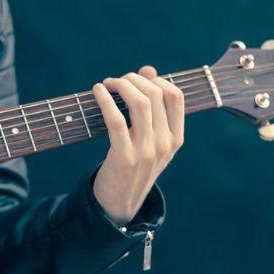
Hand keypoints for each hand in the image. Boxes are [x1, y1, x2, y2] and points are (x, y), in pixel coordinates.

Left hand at [92, 66, 183, 224]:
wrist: (119, 203)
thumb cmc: (133, 166)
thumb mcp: (149, 140)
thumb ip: (152, 107)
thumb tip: (149, 69)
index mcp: (176, 139)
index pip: (176, 96)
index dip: (156, 80)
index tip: (138, 79)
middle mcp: (165, 144)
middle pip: (155, 94)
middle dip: (133, 79)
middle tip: (116, 80)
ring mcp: (146, 152)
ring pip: (140, 103)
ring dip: (121, 85)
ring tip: (107, 84)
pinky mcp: (124, 158)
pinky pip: (116, 120)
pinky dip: (105, 100)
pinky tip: (97, 91)